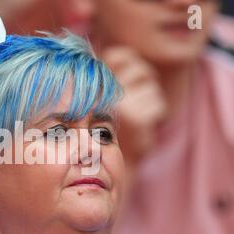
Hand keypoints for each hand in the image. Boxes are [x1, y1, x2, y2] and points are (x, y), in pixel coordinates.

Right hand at [101, 47, 166, 165]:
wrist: (110, 159)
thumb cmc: (108, 122)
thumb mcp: (103, 95)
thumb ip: (107, 74)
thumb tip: (113, 54)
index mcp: (95, 84)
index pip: (119, 55)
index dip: (127, 61)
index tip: (124, 76)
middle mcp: (104, 92)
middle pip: (142, 70)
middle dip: (143, 83)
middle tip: (132, 101)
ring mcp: (120, 105)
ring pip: (152, 88)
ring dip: (148, 101)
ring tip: (134, 115)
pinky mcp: (136, 119)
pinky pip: (158, 106)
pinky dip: (154, 115)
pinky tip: (141, 125)